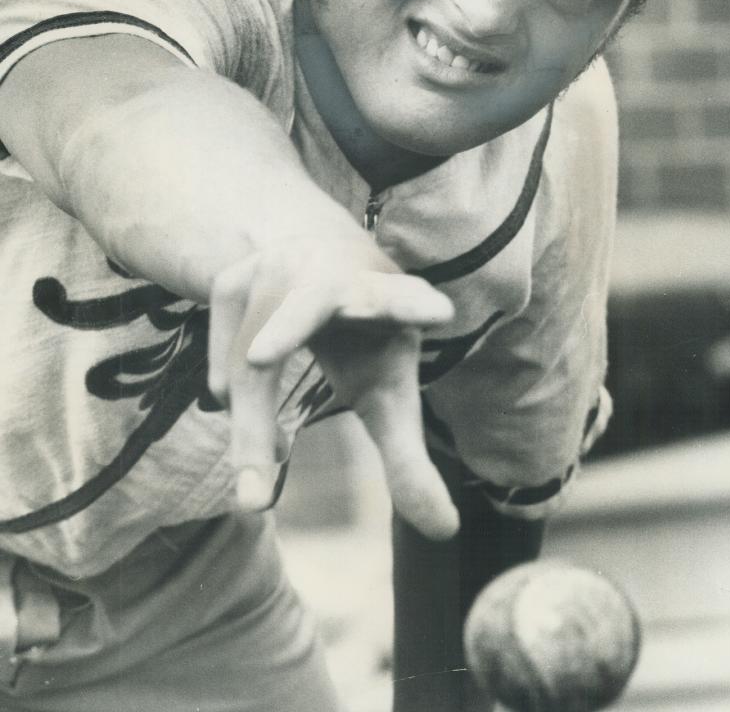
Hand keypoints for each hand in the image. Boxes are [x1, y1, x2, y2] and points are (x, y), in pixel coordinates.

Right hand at [208, 236, 458, 539]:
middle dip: (288, 327)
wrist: (308, 258)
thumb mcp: (388, 390)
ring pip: (253, 354)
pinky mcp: (234, 280)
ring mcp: (277, 267)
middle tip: (260, 362)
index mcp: (392, 298)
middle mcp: (334, 272)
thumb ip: (409, 459)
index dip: (419, 305)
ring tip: (255, 493)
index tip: (441, 312)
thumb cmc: (363, 336)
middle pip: (312, 304)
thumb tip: (445, 532)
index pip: (409, 298)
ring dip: (249, 425)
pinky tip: (245, 411)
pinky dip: (230, 396)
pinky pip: (222, 356)